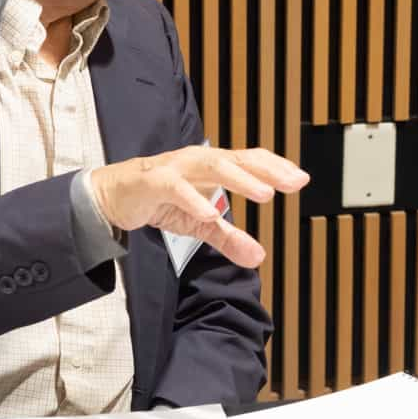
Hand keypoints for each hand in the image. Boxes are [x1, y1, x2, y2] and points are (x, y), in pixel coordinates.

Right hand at [90, 145, 308, 267]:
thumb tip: (259, 259)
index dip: (276, 167)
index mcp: (213, 167)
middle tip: (294, 183)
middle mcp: (198, 161)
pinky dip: (194, 199)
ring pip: (212, 167)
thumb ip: (229, 239)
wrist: (114, 196)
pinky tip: (211, 212)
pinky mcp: (153, 180)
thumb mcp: (200, 224)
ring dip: (240, 179)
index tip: (302, 180)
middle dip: (268, 170)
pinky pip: (176, 187)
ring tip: (264, 194)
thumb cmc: (161, 200)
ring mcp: (176, 168)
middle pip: (238, 159)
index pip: (250, 160)